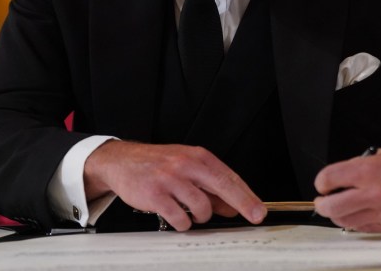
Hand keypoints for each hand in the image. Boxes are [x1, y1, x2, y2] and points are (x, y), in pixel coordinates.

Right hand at [84, 140, 266, 230]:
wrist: (122, 160)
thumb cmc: (158, 164)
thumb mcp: (187, 169)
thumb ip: (210, 188)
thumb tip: (233, 207)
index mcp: (197, 156)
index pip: (229, 177)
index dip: (247, 195)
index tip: (259, 209)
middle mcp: (186, 164)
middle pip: (223, 186)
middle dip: (242, 204)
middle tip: (254, 217)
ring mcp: (171, 179)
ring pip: (201, 207)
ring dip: (200, 217)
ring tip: (191, 213)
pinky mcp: (155, 195)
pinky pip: (179, 218)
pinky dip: (182, 223)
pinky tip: (178, 217)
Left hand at [312, 147, 380, 232]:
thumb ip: (362, 165)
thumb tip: (343, 176)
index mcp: (370, 171)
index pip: (330, 178)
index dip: (322, 181)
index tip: (322, 183)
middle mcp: (374, 193)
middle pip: (332, 206)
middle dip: (322, 204)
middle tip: (321, 200)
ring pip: (346, 221)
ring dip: (337, 215)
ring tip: (337, 208)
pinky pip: (364, 228)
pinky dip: (356, 223)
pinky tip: (356, 215)